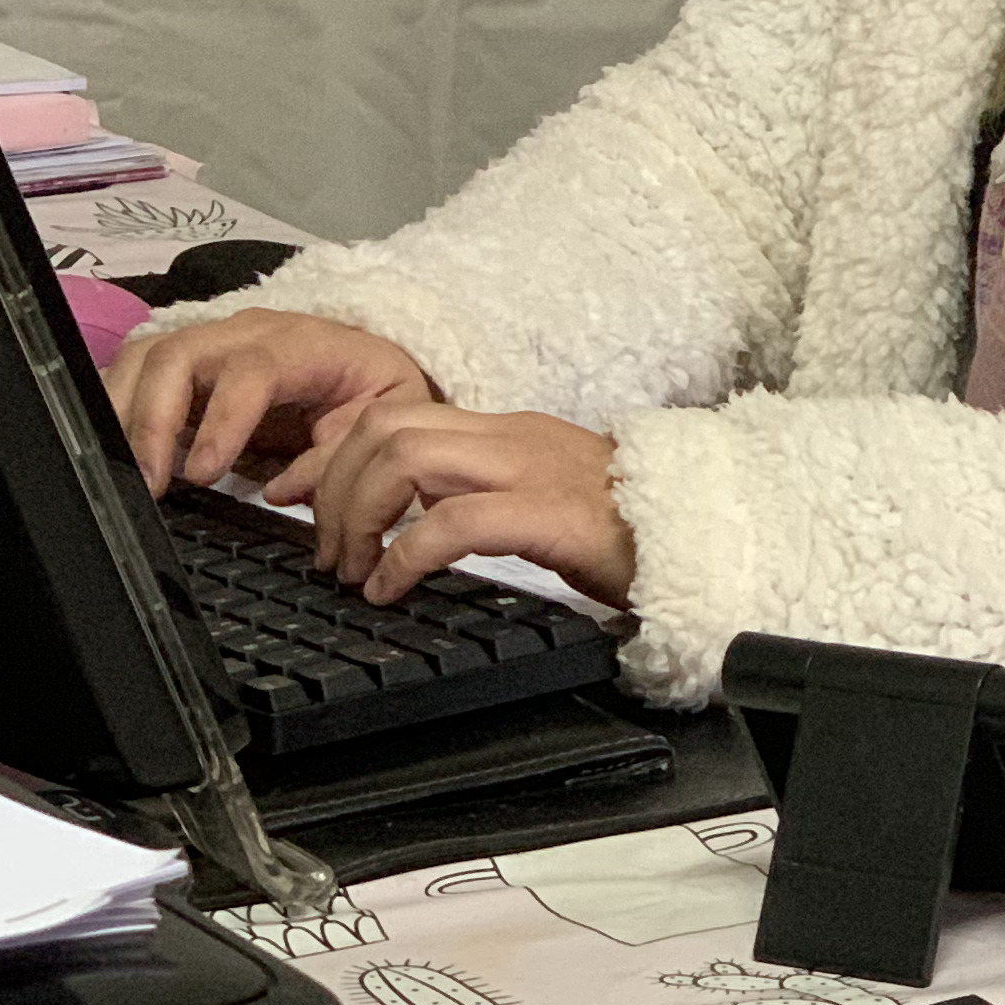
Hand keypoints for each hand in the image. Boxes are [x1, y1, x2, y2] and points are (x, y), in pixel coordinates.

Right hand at [102, 305, 439, 497]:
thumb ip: (341, 456)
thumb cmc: (374, 390)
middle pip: (180, 354)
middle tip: (150, 484)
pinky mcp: (185, 361)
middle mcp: (247, 332)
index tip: (203, 475)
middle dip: (154, 420)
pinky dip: (116, 406)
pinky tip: (117, 449)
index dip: (222, 419)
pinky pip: (135, 369)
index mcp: (304, 344)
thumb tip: (284, 491)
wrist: (366, 362)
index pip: (252, 369)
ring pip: (146, 357)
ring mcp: (210, 341)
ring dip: (125, 413)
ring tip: (126, 474)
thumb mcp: (386, 419)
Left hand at [284, 399, 635, 607]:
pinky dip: (404, 555)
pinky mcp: (551, 516)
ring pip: (405, 456)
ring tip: (354, 571)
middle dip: (333, 489)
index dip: (330, 459)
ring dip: (359, 515)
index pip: (390, 415)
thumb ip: (475, 496)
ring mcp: (530, 470)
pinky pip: (453, 522)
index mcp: (500, 433)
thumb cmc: (622, 531)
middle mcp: (508, 437)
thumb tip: (406, 524)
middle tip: (327, 555)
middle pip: (383, 427)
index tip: (299, 507)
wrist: (705, 538)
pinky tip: (392, 589)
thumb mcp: (533, 501)